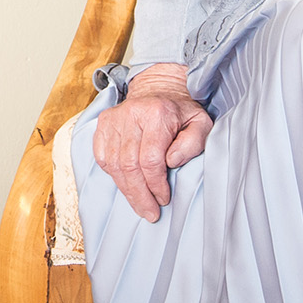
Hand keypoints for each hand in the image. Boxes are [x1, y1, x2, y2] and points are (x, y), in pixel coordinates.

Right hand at [91, 65, 211, 221]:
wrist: (159, 89)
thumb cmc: (181, 112)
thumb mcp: (201, 124)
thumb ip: (193, 144)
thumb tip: (172, 162)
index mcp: (157, 113)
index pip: (151, 160)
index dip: (156, 185)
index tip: (164, 199)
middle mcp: (131, 113)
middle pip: (129, 165)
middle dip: (140, 194)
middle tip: (150, 213)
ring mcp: (114, 117)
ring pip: (113, 164)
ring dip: (126, 189)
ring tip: (139, 205)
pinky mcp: (103, 123)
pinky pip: (101, 156)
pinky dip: (112, 174)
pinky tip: (125, 185)